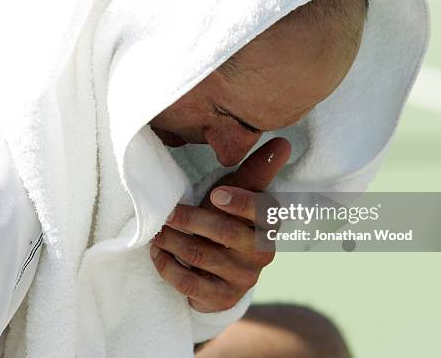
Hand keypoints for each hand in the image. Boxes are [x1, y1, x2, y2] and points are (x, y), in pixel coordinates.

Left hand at [150, 138, 290, 312]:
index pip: (262, 212)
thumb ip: (258, 170)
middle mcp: (262, 252)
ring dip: (173, 240)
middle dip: (192, 220)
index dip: (241, 203)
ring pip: (202, 256)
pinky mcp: (221, 298)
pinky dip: (167, 265)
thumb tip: (284, 143)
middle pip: (226, 233)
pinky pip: (188, 283)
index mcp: (269, 223)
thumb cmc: (230, 219)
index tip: (217, 195)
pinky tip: (158, 253)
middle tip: (168, 213)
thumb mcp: (241, 194)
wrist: (221, 272)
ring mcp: (242, 278)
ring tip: (157, 231)